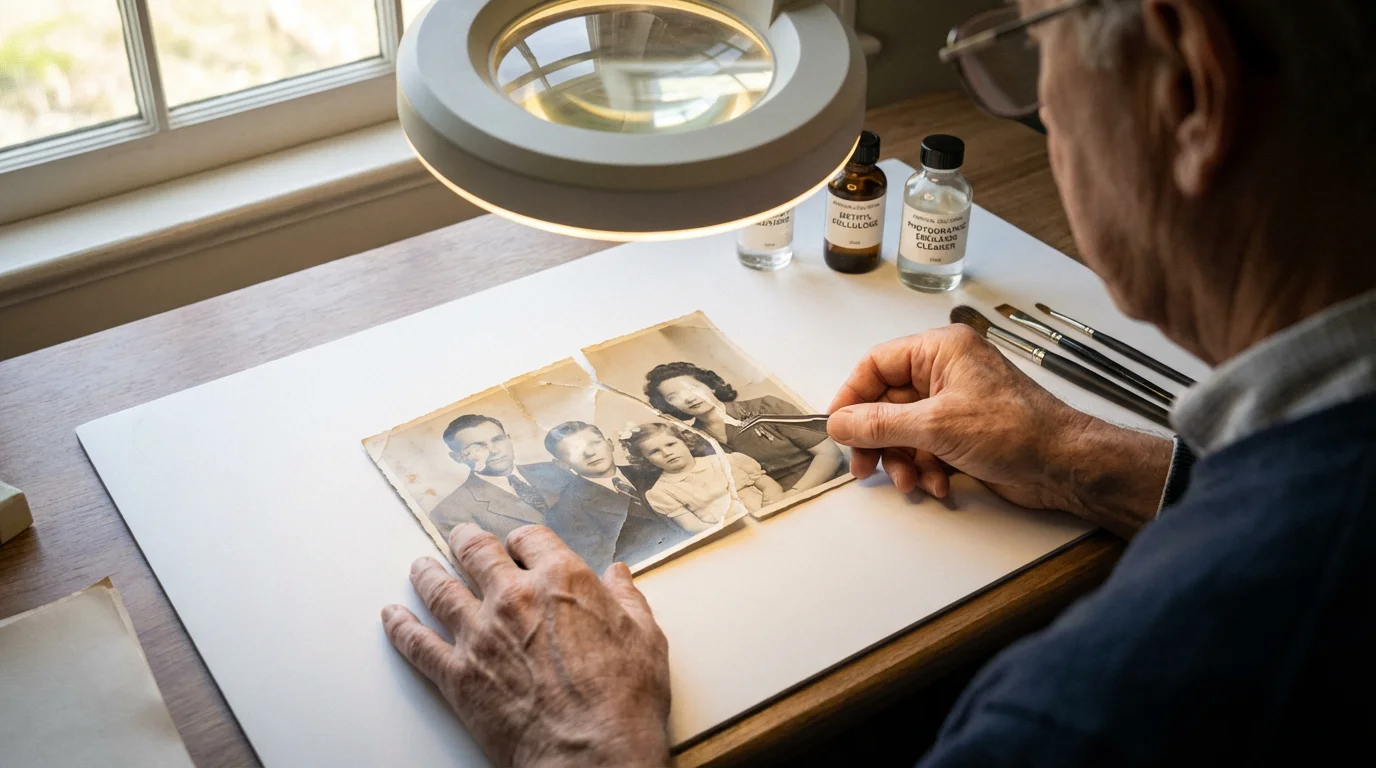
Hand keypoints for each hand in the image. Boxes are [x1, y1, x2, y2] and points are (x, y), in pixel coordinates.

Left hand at [382, 524, 671, 767]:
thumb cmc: (623, 701)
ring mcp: (480, 635)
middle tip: (461, 539)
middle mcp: (514, 598)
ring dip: (427, 573)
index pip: (531, 539)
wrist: (592, 753)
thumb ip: (627, 600)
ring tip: (421, 567)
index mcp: (561, 581)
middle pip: (477, 552)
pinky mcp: (457, 674)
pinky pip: (417, 643)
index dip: (523, 540)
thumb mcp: (645, 638)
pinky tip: (392, 617)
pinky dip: (400, 627)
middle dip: (467, 542)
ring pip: (439, 588)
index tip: (519, 546)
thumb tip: (620, 577)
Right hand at [826, 325, 1171, 534]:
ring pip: (904, 431)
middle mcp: (946, 372)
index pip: (877, 364)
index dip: (852, 396)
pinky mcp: (964, 433)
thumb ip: (879, 424)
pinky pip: (926, 449)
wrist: (1065, 465)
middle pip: (887, 403)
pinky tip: (938, 486)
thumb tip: (840, 422)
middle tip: (866, 467)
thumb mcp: (935, 426)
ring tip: (910, 482)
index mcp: (940, 351)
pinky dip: (925, 470)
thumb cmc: (1018, 430)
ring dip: (902, 461)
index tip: (838, 426)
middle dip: (878, 440)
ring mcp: (955, 404)